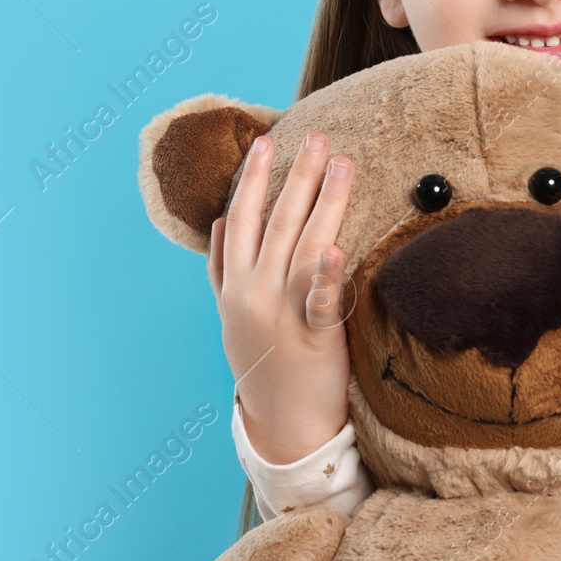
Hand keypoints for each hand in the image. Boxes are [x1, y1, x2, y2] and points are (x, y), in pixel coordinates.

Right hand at [208, 129, 353, 463]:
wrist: (282, 425)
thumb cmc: (263, 361)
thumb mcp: (230, 314)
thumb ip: (223, 268)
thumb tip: (218, 221)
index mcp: (235, 285)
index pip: (241, 218)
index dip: (253, 178)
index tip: (266, 141)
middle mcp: (254, 294)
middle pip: (277, 223)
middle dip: (297, 175)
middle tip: (317, 136)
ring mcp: (281, 316)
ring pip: (302, 247)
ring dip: (323, 202)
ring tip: (342, 164)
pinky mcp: (314, 339)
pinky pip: (320, 303)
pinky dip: (325, 276)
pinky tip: (335, 249)